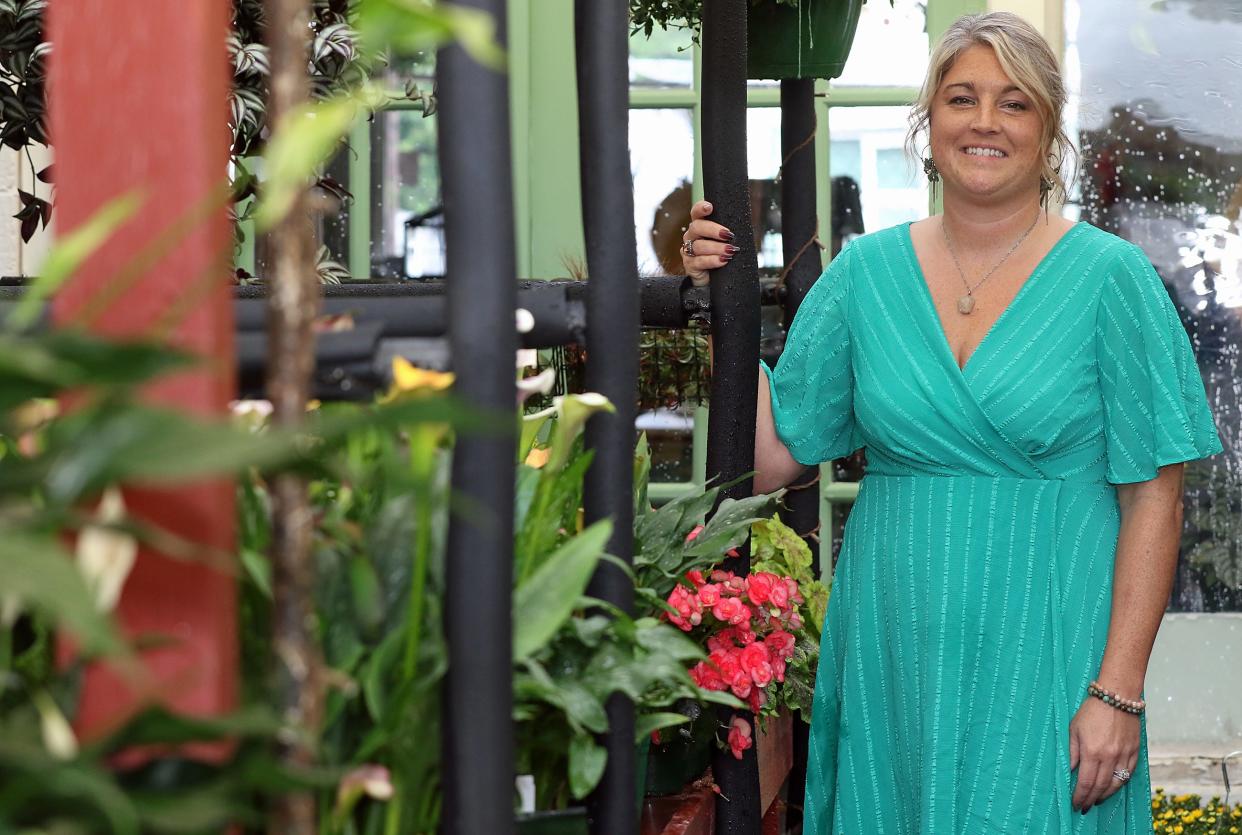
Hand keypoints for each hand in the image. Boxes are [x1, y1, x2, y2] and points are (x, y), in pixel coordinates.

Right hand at [680, 200, 739, 285]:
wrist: (714, 280)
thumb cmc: (721, 256)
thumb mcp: (726, 242)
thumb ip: (728, 232)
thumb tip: (743, 225)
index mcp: (700, 226)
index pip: (696, 213)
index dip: (700, 208)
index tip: (710, 207)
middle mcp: (691, 236)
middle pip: (697, 227)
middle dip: (713, 230)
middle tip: (728, 234)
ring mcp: (688, 251)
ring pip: (699, 246)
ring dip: (716, 248)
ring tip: (730, 251)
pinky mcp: (689, 265)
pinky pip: (699, 261)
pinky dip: (712, 260)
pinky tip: (722, 261)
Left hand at [1069, 696, 1140, 812]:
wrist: (1117, 696)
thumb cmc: (1091, 710)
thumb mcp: (1074, 729)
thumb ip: (1072, 752)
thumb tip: (1069, 771)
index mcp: (1092, 752)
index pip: (1085, 782)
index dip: (1080, 796)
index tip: (1075, 804)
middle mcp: (1109, 756)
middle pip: (1100, 786)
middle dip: (1091, 799)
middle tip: (1084, 807)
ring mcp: (1124, 755)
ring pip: (1116, 783)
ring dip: (1106, 795)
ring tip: (1097, 800)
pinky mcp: (1134, 751)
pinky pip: (1128, 773)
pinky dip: (1119, 783)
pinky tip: (1112, 787)